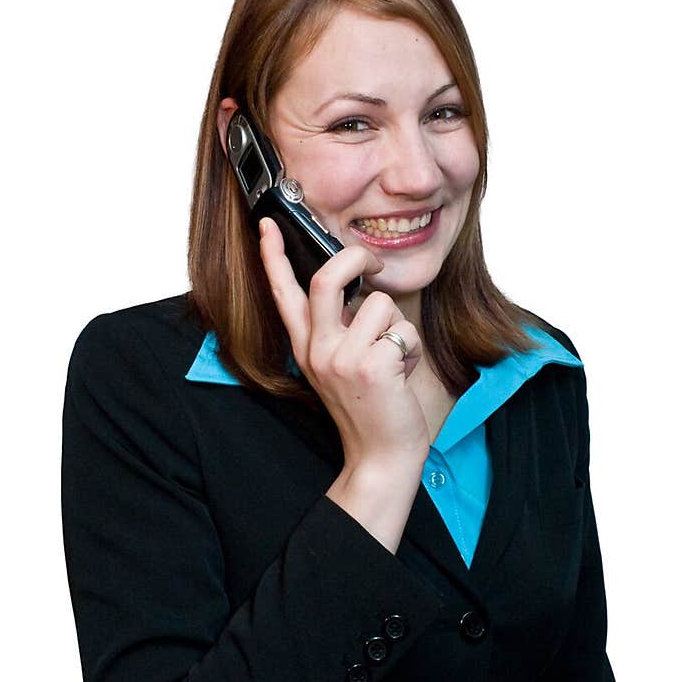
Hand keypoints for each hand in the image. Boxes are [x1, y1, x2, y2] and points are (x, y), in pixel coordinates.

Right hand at [258, 217, 429, 470]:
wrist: (380, 456)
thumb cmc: (370, 406)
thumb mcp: (341, 365)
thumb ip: (341, 329)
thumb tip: (358, 287)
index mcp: (307, 347)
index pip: (285, 294)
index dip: (275, 257)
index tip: (268, 225)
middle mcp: (318, 350)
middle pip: (327, 279)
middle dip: (357, 259)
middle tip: (374, 265)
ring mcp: (342, 359)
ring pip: (379, 303)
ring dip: (398, 325)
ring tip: (394, 356)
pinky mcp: (371, 367)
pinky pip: (404, 330)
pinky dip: (413, 348)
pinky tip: (404, 374)